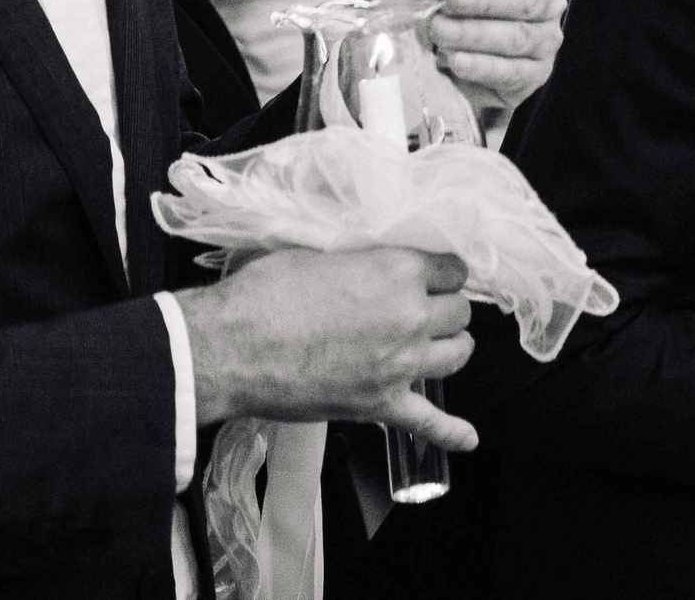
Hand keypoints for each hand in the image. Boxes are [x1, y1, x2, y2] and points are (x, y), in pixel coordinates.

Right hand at [177, 248, 476, 449]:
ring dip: (447, 349)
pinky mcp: (378, 404)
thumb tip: (368, 265)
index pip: (452, 270)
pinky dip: (450, 432)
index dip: (440, 275)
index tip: (429, 279)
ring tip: (432, 347)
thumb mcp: (318, 255)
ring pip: (457, 355)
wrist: (227, 348)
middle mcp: (409, 316)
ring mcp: (398, 364)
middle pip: (458, 312)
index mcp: (398, 271)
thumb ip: (361, 262)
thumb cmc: (263, 295)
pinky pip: (428, 422)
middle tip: (420, 311)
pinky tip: (467, 439)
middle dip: (442, 309)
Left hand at [372, 0, 566, 113]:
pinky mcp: (529, 77)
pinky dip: (478, 66)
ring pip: (521, 37)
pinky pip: (516, 73)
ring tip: (437, 32)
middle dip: (479, 0)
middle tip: (444, 2)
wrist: (392, 37)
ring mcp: (541, 39)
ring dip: (470, 34)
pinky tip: (451, 59)